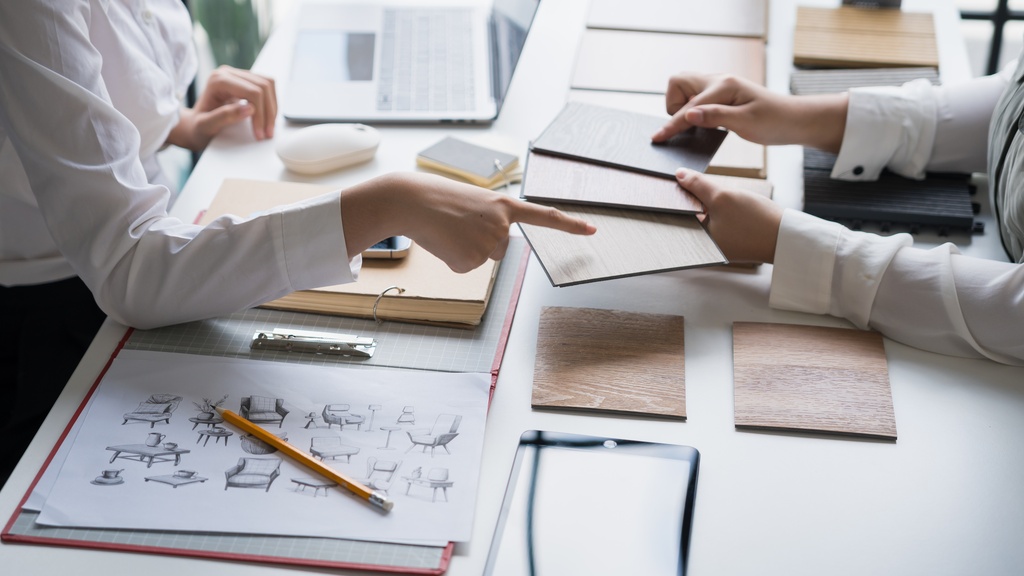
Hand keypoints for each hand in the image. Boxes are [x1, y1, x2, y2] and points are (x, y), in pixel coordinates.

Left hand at [166, 65, 276, 150]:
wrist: (194, 126)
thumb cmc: (198, 127)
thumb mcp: (205, 126)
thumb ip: (224, 117)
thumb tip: (249, 108)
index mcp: (218, 80)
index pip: (252, 91)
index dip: (261, 114)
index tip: (260, 133)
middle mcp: (228, 73)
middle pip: (263, 86)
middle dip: (268, 112)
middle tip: (267, 133)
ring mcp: (238, 75)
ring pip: (269, 84)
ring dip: (272, 107)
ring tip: (268, 127)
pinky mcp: (246, 81)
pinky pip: (267, 87)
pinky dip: (271, 103)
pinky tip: (266, 118)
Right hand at [341, 172, 595, 272]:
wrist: (411, 200)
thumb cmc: (437, 198)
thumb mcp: (472, 202)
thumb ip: (490, 221)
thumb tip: (487, 249)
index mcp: (504, 205)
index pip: (544, 216)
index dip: (570, 224)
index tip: (593, 230)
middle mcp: (502, 225)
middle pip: (499, 247)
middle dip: (478, 239)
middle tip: (457, 222)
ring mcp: (489, 244)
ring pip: (482, 258)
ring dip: (463, 248)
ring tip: (447, 229)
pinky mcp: (471, 261)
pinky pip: (465, 267)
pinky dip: (451, 258)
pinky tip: (442, 241)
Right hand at [651, 74, 846, 152]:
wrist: (795, 120)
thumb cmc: (774, 121)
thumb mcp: (745, 123)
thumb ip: (715, 117)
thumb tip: (687, 115)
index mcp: (724, 86)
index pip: (689, 107)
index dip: (672, 125)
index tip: (658, 138)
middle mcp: (720, 80)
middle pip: (679, 82)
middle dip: (673, 104)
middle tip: (686, 125)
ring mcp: (720, 85)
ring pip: (685, 88)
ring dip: (682, 106)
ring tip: (696, 125)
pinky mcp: (722, 94)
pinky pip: (696, 97)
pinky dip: (692, 109)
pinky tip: (703, 123)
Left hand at [675, 168, 781, 263]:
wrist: (788, 237)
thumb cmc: (755, 222)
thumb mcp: (722, 197)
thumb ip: (698, 185)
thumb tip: (679, 174)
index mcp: (696, 243)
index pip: (676, 215)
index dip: (676, 195)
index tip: (673, 180)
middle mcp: (703, 247)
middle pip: (689, 214)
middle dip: (693, 198)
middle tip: (698, 185)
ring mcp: (717, 244)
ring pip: (705, 214)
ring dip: (708, 202)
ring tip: (720, 197)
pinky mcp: (729, 239)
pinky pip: (717, 219)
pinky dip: (720, 208)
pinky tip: (730, 203)